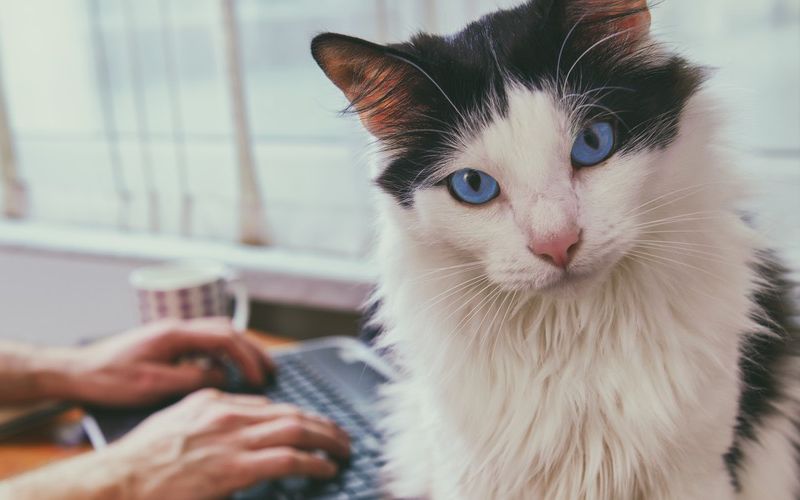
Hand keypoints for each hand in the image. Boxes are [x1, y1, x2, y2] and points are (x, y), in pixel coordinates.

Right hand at [0, 389, 349, 499]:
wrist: (119, 480)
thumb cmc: (141, 459)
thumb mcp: (177, 421)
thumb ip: (210, 418)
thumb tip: (237, 425)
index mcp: (215, 401)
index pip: (270, 404)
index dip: (298, 415)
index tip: (313, 425)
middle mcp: (229, 413)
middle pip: (291, 412)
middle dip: (322, 424)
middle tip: (340, 435)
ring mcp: (233, 439)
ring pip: (297, 429)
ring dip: (327, 439)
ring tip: (343, 449)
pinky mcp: (235, 467)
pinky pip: (287, 459)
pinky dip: (313, 462)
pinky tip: (326, 467)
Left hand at [52, 318, 274, 405]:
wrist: (77, 371)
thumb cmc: (109, 379)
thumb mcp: (152, 385)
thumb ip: (191, 379)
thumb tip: (222, 377)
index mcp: (175, 333)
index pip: (224, 338)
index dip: (247, 358)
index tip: (260, 378)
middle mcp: (177, 326)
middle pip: (227, 330)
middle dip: (253, 350)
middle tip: (271, 370)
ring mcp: (172, 333)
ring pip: (218, 334)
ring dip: (241, 350)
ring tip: (257, 369)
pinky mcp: (168, 343)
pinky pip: (205, 343)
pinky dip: (224, 354)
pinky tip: (225, 371)